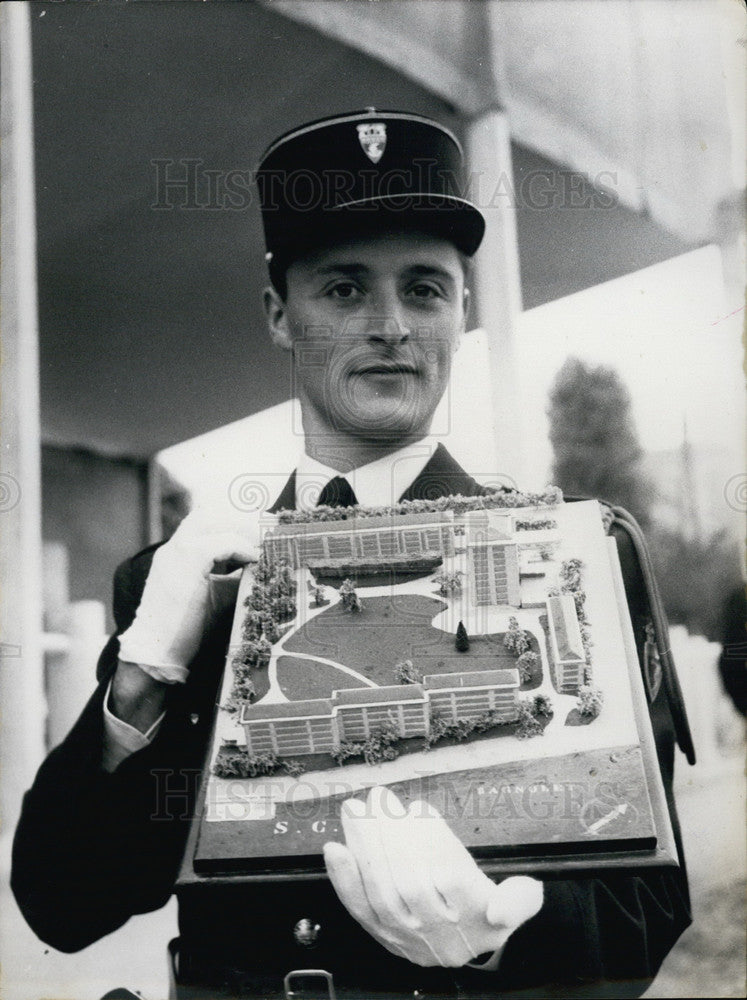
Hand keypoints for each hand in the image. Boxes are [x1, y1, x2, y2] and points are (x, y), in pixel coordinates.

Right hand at [117, 506, 270, 683]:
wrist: (156, 654)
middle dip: (241, 520)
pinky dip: (240, 547)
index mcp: (176, 553)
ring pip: (212, 521)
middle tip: (267, 533)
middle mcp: (173, 548)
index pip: (204, 520)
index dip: (234, 521)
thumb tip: (263, 568)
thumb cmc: (185, 630)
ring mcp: (175, 555)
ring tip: (263, 545)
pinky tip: (254, 560)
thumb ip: (232, 578)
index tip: (260, 531)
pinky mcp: (184, 567)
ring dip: (242, 530)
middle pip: (208, 514)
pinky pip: (217, 544)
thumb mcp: (214, 596)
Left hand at [324, 786, 542, 968]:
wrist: (468, 947)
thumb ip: (521, 899)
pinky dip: (344, 878)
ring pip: (382, 893)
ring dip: (365, 846)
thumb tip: (502, 908)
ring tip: (356, 810)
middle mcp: (441, 937)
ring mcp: (409, 939)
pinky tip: (335, 849)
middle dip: (391, 835)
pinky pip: (360, 909)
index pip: (450, 876)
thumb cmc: (489, 908)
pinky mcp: (382, 937)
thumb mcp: (519, 901)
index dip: (432, 839)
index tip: (418, 807)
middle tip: (379, 798)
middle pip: (410, 884)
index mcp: (479, 922)